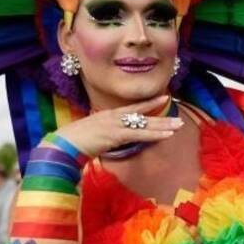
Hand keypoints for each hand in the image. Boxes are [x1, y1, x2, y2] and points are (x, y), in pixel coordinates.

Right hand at [53, 95, 183, 158]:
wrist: (64, 144)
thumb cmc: (75, 141)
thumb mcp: (93, 134)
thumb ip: (105, 134)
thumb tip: (114, 138)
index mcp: (109, 115)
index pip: (133, 107)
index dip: (149, 103)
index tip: (164, 98)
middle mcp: (114, 117)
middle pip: (143, 116)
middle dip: (162, 117)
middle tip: (179, 119)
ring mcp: (115, 125)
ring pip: (144, 124)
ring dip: (163, 126)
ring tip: (179, 125)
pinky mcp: (116, 135)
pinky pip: (140, 135)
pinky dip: (154, 135)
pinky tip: (167, 135)